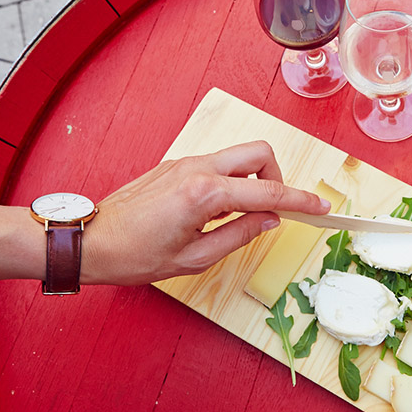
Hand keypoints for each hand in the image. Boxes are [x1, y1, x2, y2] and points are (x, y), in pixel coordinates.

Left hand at [80, 141, 329, 285]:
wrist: (90, 241)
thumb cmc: (135, 255)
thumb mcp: (195, 258)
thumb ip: (240, 234)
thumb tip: (270, 219)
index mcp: (206, 193)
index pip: (269, 192)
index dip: (301, 201)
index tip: (321, 208)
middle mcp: (197, 168)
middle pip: (259, 153)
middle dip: (277, 178)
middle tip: (272, 210)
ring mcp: (185, 162)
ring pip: (238, 157)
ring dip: (251, 180)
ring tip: (239, 217)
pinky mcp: (174, 166)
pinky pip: (216, 165)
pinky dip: (230, 182)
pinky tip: (216, 213)